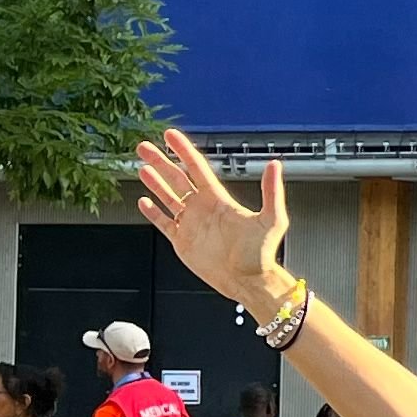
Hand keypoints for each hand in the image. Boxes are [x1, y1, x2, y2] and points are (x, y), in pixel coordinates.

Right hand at [134, 130, 292, 315]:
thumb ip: (271, 191)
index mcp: (218, 200)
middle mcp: (202, 209)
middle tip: (145, 146)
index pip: (196, 168)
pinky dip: (153, 212)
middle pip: (176, 178)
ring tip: (142, 167)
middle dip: (161, 161)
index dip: (183, 150)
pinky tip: (144, 201)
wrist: (248, 281)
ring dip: (155, 182)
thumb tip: (274, 165)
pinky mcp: (182, 241)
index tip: (170, 135)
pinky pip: (164, 222)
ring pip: (168, 197)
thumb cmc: (261, 254)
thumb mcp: (271, 219)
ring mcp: (191, 224)